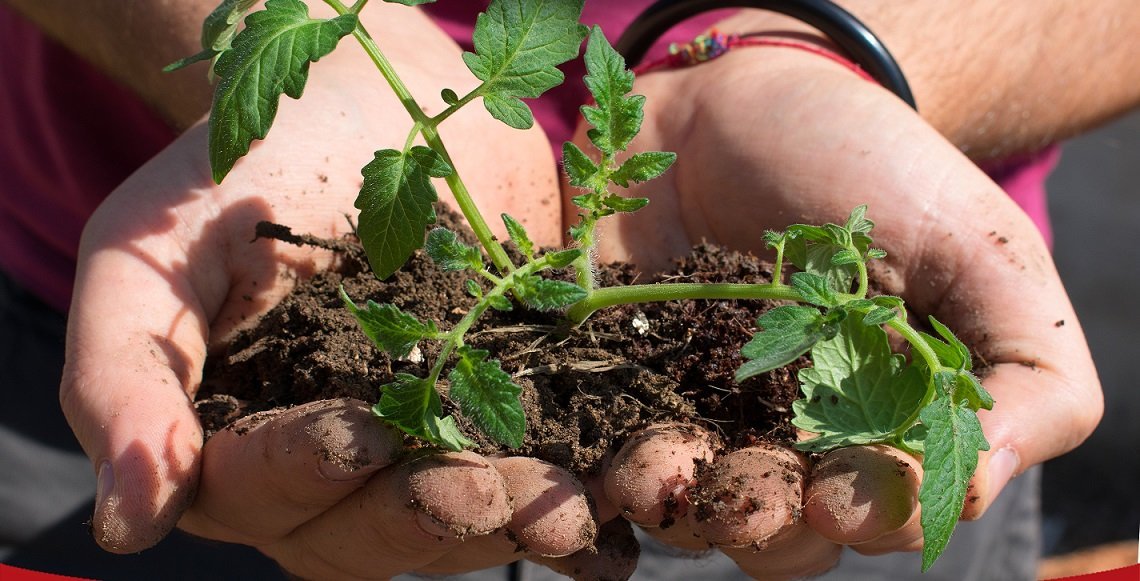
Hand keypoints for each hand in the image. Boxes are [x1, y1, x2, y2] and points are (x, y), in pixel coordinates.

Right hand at [57, 5, 596, 577]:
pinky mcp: (504, 415)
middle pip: (365, 533)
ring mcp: (421, 447)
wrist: (370, 100)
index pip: (259, 489)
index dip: (306, 471)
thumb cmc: (244, 167)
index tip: (360, 431)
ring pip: (455, 523)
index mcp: (234, 439)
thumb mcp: (149, 252)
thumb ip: (125, 376)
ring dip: (511, 524)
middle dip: (426, 516)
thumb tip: (127, 525)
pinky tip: (614, 536)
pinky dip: (573, 512)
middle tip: (490, 489)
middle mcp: (326, 467)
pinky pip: (534, 478)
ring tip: (568, 512)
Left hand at [570, 38, 1101, 575]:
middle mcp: (785, 441)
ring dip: (673, 503)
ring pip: (681, 507)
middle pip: (775, 536)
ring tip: (657, 469)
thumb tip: (975, 489)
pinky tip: (589, 464)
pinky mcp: (612, 384)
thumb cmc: (872, 167)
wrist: (736, 104)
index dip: (864, 521)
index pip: (876, 516)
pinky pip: (597, 448)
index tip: (841, 495)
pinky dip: (593, 470)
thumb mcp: (980, 250)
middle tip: (747, 492)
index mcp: (879, 428)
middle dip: (762, 526)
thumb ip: (1023, 374)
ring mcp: (691, 415)